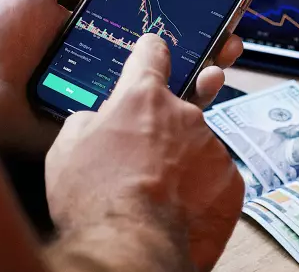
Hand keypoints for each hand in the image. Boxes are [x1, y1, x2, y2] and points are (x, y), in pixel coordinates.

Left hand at [0, 0, 244, 152]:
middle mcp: (107, 67)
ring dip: (198, 81)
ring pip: (161, 94)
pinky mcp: (94, 130)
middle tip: (231, 41)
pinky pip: (135, 126)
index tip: (218, 8)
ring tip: (219, 67)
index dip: (189, 18)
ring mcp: (104, 100)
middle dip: (206, 50)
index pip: (155, 26)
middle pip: (169, 60)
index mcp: (100, 35)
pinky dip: (166, 117)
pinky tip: (190, 100)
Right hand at [46, 34, 243, 271]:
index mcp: (143, 97)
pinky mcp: (231, 180)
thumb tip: (99, 119)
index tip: (154, 53)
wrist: (129, 245)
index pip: (152, 54)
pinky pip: (214, 176)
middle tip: (145, 154)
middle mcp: (184, 113)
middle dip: (164, 125)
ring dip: (181, 160)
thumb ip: (89, 119)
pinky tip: (179, 207)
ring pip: (196, 145)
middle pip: (178, 107)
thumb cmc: (93, 196)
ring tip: (157, 190)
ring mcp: (211, 146)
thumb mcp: (67, 146)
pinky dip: (199, 189)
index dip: (150, 54)